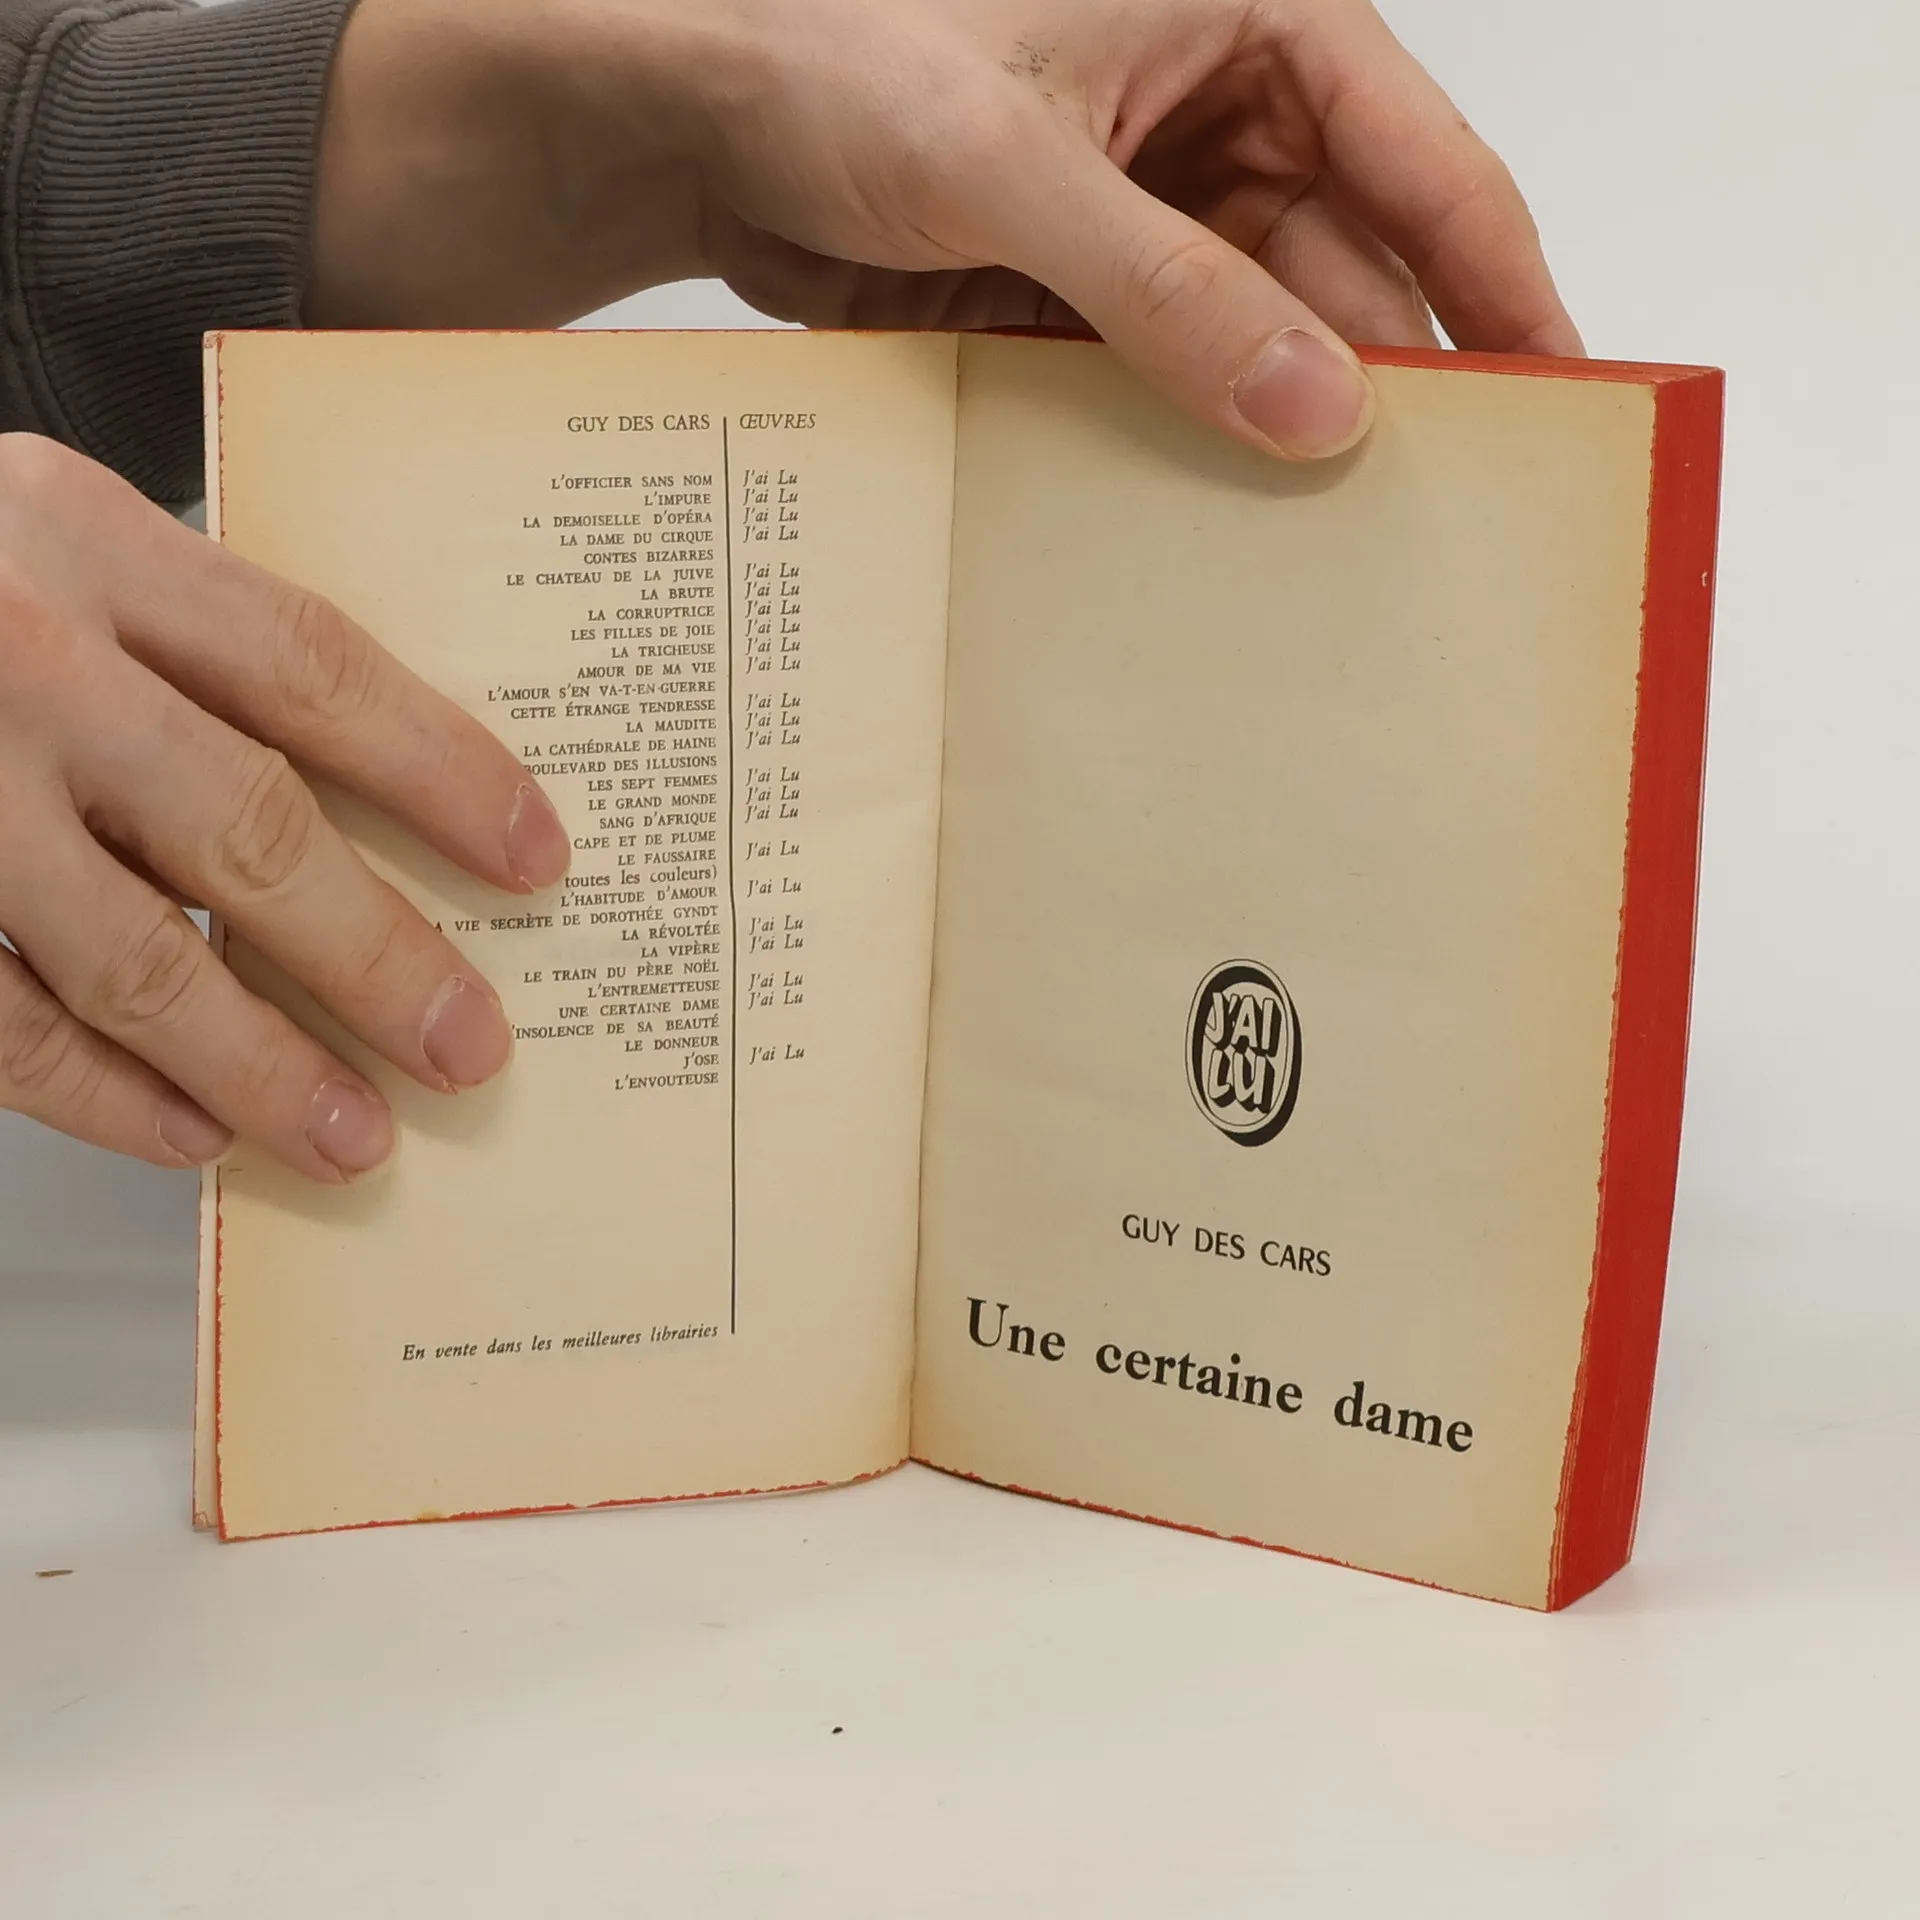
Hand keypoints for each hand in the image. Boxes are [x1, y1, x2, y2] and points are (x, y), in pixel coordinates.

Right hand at [0, 438, 568, 1177]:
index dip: (442, 769)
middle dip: (376, 954)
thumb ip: (175, 638)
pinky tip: (191, 1136)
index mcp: (80, 536)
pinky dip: (99, 1093)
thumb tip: (363, 804)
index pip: (313, 666)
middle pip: (243, 824)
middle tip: (471, 1044)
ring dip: (255, 1062)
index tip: (537, 858)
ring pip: (124, 950)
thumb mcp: (42, 537)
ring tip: (354, 1135)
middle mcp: (10, 653)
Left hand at [310, 0, 1579, 460]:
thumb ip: (1170, 288)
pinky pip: (1163, 375)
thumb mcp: (1013, 160)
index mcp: (1250, 21)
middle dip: (1381, 386)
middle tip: (1426, 520)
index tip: (1561, 398)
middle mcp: (1215, 114)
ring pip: (1258, 336)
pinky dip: (1178, 440)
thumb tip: (1316, 404)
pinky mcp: (1078, 288)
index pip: (1427, 163)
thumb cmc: (827, 50)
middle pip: (1349, 269)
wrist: (682, 116)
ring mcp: (1147, 211)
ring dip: (1273, 430)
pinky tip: (1199, 516)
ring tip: (1316, 546)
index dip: (1503, 284)